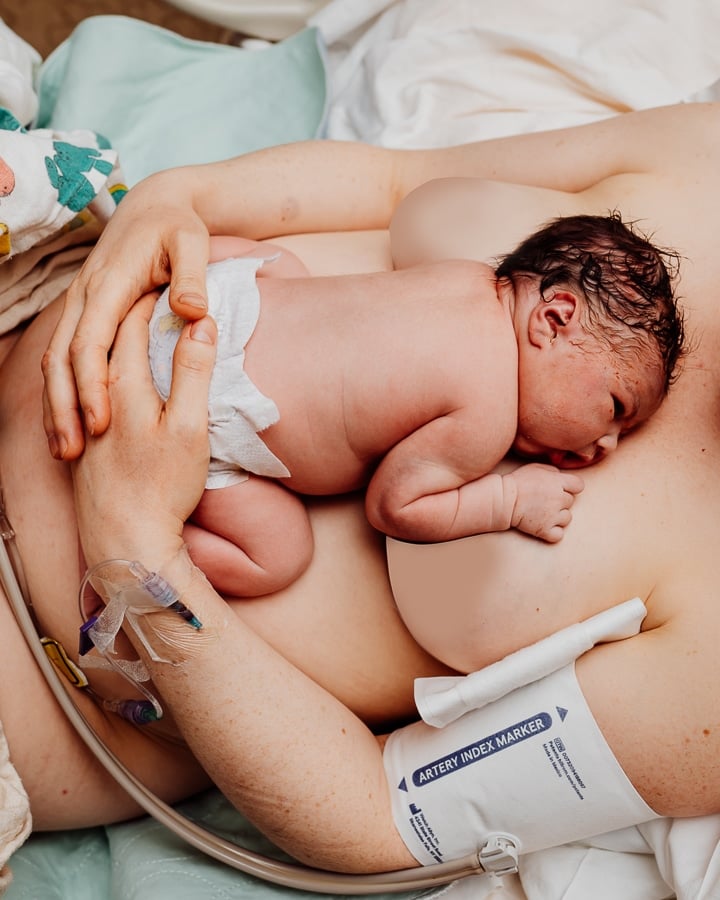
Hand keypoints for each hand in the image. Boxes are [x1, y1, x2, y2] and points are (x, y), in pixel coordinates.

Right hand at [41, 170, 211, 460]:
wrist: (155, 204)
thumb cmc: (177, 226)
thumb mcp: (193, 243)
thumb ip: (192, 277)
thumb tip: (192, 312)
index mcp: (109, 285)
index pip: (91, 342)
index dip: (92, 386)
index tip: (101, 423)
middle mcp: (85, 296)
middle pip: (62, 359)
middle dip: (64, 408)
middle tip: (73, 454)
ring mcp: (79, 304)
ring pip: (54, 360)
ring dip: (56, 405)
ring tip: (65, 450)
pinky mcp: (83, 312)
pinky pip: (62, 356)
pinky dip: (60, 391)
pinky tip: (68, 423)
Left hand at [71, 295, 216, 569]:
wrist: (125, 543)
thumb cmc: (163, 487)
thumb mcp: (189, 427)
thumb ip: (193, 372)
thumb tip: (201, 322)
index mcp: (123, 384)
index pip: (135, 323)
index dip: (155, 299)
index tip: (173, 283)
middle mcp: (95, 395)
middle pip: (111, 341)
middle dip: (133, 314)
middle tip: (156, 296)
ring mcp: (84, 422)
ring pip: (96, 368)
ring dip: (116, 344)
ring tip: (135, 331)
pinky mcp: (81, 446)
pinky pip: (90, 395)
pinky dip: (104, 376)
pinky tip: (114, 384)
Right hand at [507, 463, 583, 541]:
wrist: (503, 499)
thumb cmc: (518, 481)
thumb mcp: (536, 467)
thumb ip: (553, 471)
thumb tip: (562, 477)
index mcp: (558, 482)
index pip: (579, 485)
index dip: (571, 487)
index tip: (561, 488)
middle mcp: (559, 499)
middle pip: (570, 502)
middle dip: (560, 501)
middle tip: (544, 500)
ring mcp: (553, 516)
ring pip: (567, 518)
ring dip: (558, 516)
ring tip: (543, 512)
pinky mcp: (545, 530)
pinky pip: (559, 535)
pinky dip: (553, 533)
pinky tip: (545, 526)